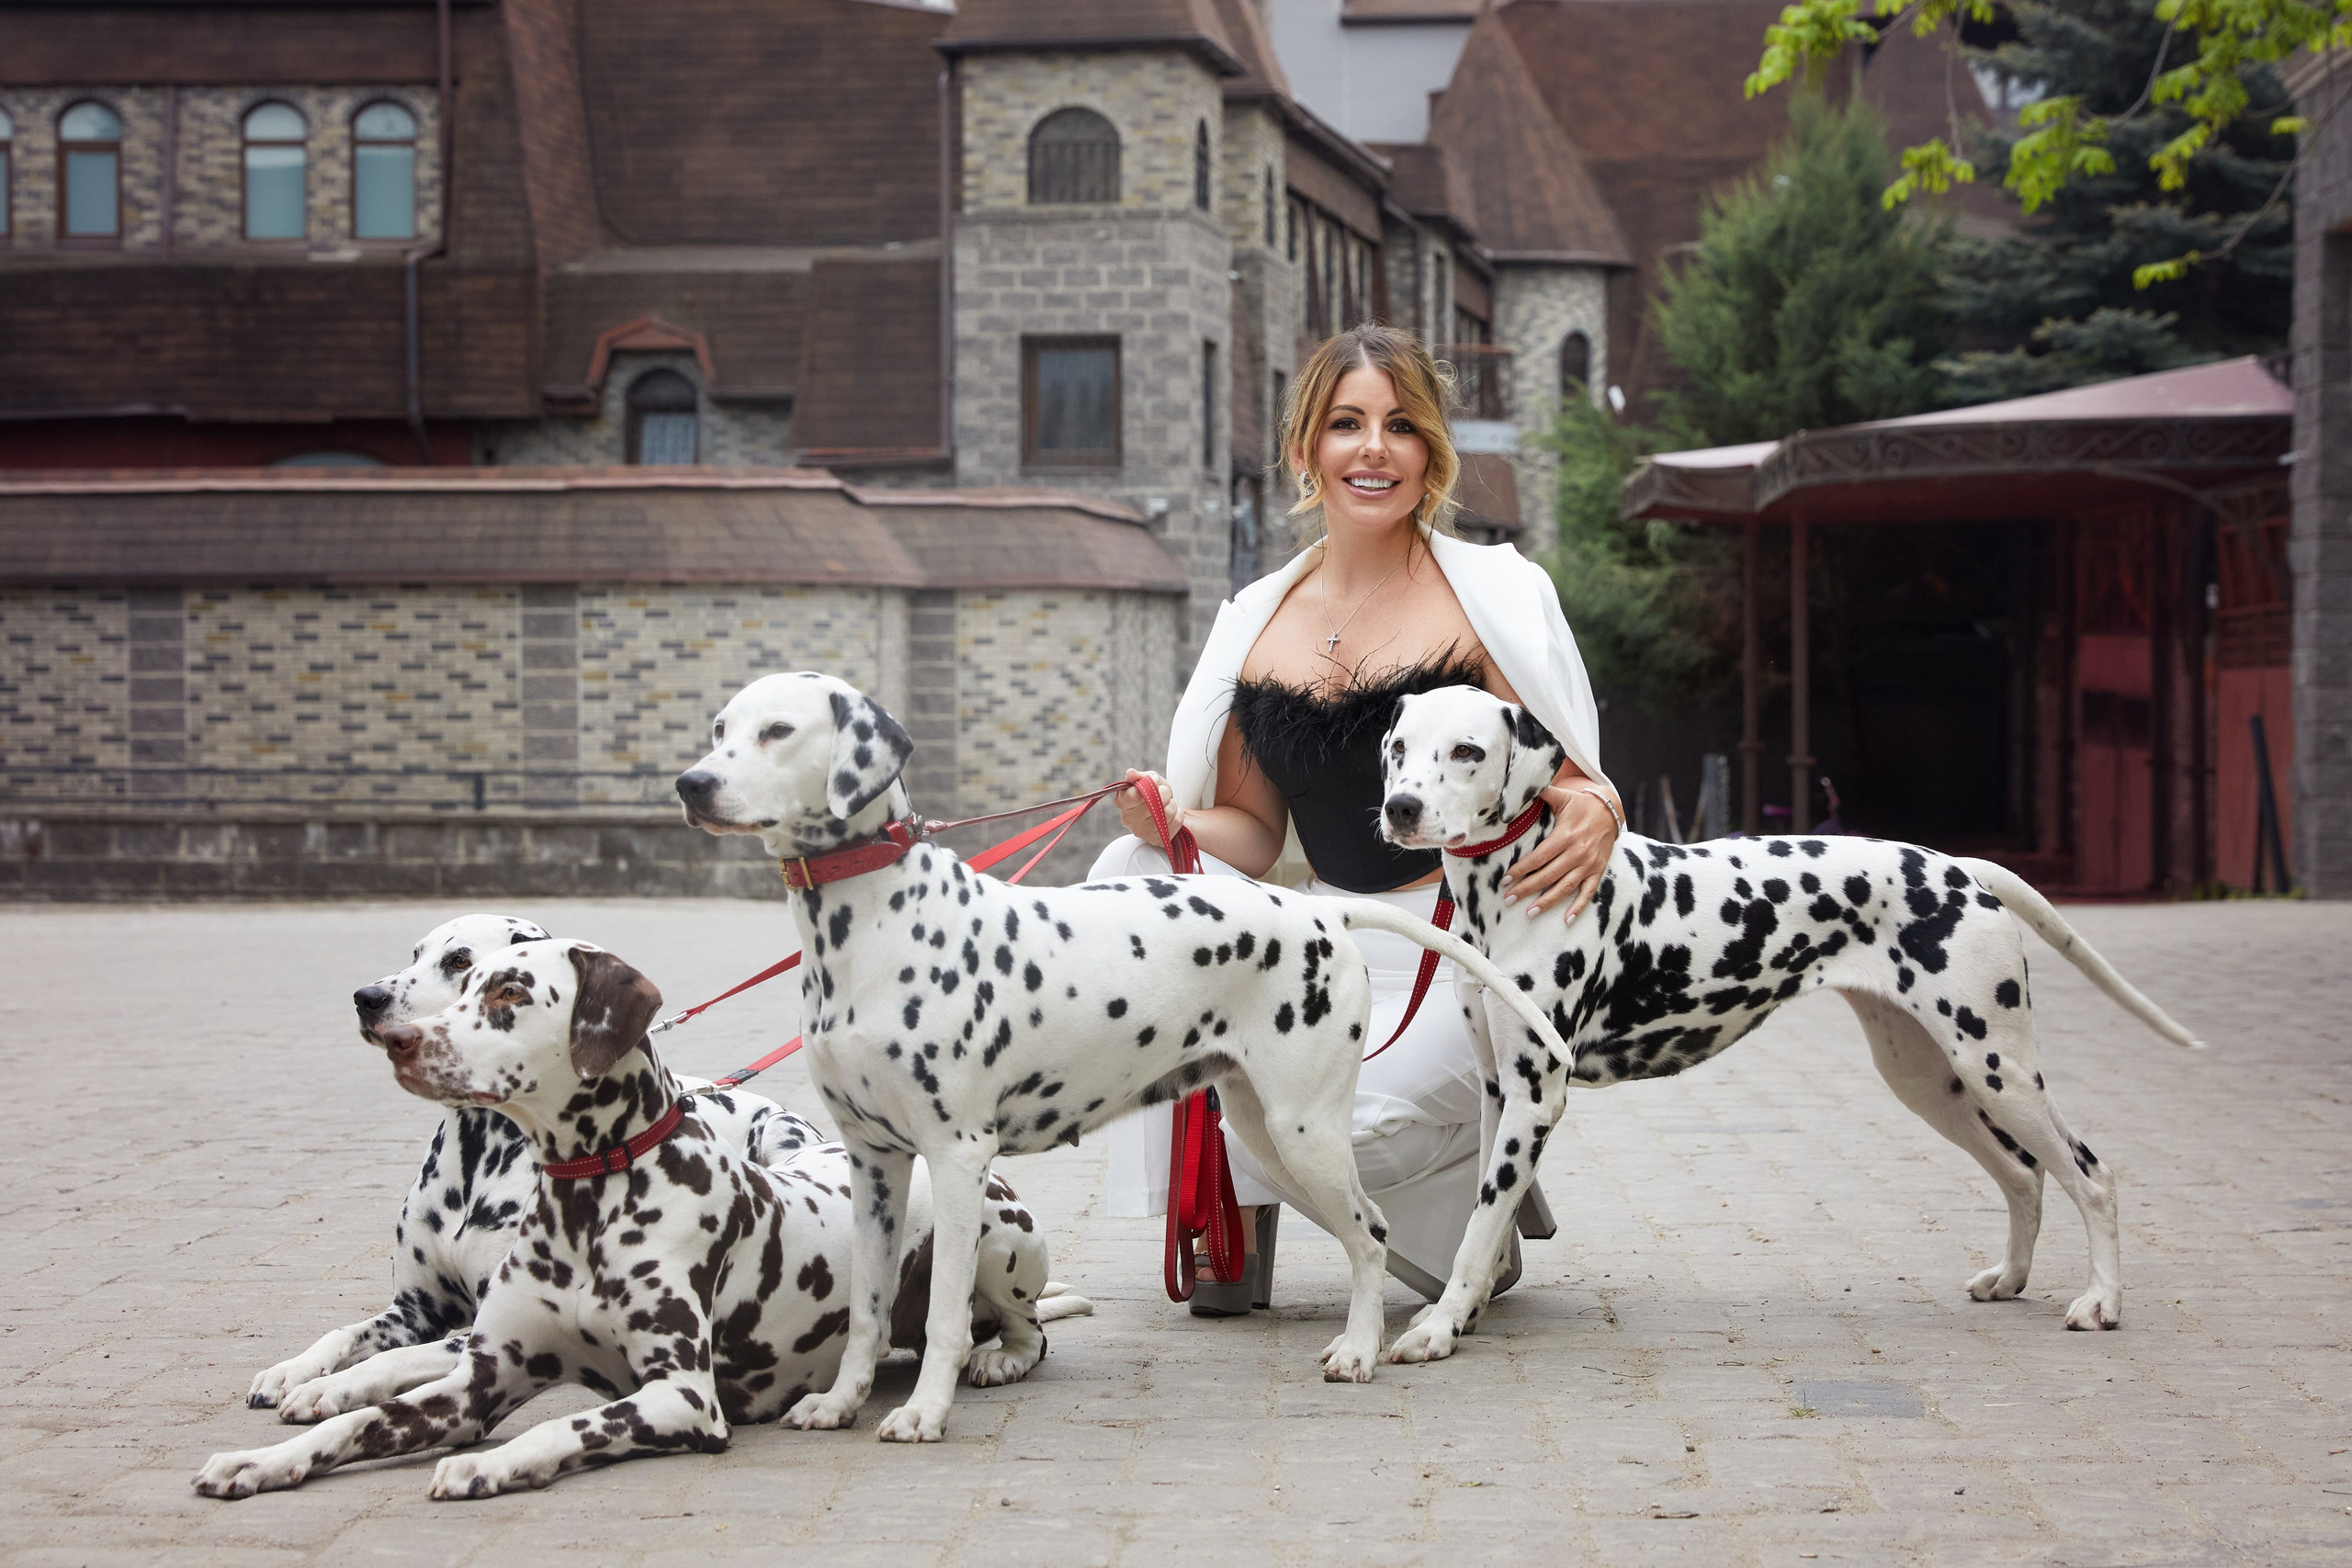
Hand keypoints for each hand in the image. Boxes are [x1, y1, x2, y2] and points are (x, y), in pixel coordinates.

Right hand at [1115, 769, 1184, 842]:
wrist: (1166, 808)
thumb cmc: (1155, 793)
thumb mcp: (1149, 779)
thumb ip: (1140, 775)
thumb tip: (1131, 773)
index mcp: (1123, 802)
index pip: (1131, 796)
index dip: (1148, 787)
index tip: (1154, 782)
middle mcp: (1128, 820)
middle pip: (1153, 804)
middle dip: (1164, 793)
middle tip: (1163, 793)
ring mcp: (1142, 833)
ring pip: (1167, 813)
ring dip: (1172, 804)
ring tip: (1166, 805)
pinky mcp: (1157, 840)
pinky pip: (1176, 821)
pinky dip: (1178, 814)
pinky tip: (1170, 816)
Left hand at [1500, 786, 1619, 923]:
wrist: (1610, 810)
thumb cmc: (1580, 804)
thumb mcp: (1561, 796)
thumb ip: (1540, 793)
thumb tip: (1517, 788)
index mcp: (1566, 836)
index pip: (1539, 857)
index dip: (1521, 869)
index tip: (1505, 880)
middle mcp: (1578, 852)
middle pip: (1549, 875)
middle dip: (1527, 888)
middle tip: (1509, 899)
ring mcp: (1589, 864)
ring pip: (1566, 886)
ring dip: (1548, 901)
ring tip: (1530, 912)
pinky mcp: (1598, 871)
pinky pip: (1588, 892)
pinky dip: (1578, 906)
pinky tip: (1567, 919)